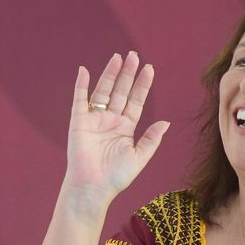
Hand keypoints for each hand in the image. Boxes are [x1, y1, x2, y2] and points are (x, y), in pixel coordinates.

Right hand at [64, 51, 169, 202]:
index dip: (142, 85)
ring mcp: (94, 120)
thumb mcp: (140, 157)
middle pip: (120, 91)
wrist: (93, 188)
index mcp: (125, 128)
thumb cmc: (116, 177)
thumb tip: (166, 122)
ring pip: (103, 92)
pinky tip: (84, 71)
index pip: (136, 101)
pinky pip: (80, 100)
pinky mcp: (78, 123)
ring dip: (110, 75)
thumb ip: (151, 139)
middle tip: (134, 56)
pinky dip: (81, 86)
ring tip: (118, 58)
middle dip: (128, 74)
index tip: (149, 68)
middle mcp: (110, 121)